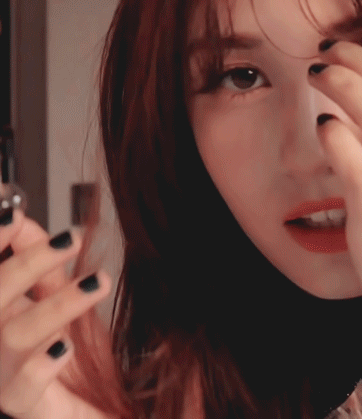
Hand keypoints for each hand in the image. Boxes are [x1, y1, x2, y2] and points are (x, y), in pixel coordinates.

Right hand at [0, 207, 112, 418]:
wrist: (95, 408)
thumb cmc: (76, 358)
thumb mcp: (57, 301)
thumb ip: (41, 266)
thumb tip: (24, 220)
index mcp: (0, 311)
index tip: (15, 216)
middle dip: (28, 263)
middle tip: (71, 240)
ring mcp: (2, 376)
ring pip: (11, 337)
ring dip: (55, 305)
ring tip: (98, 282)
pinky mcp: (23, 407)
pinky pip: (21, 388)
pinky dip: (40, 366)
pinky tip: (64, 348)